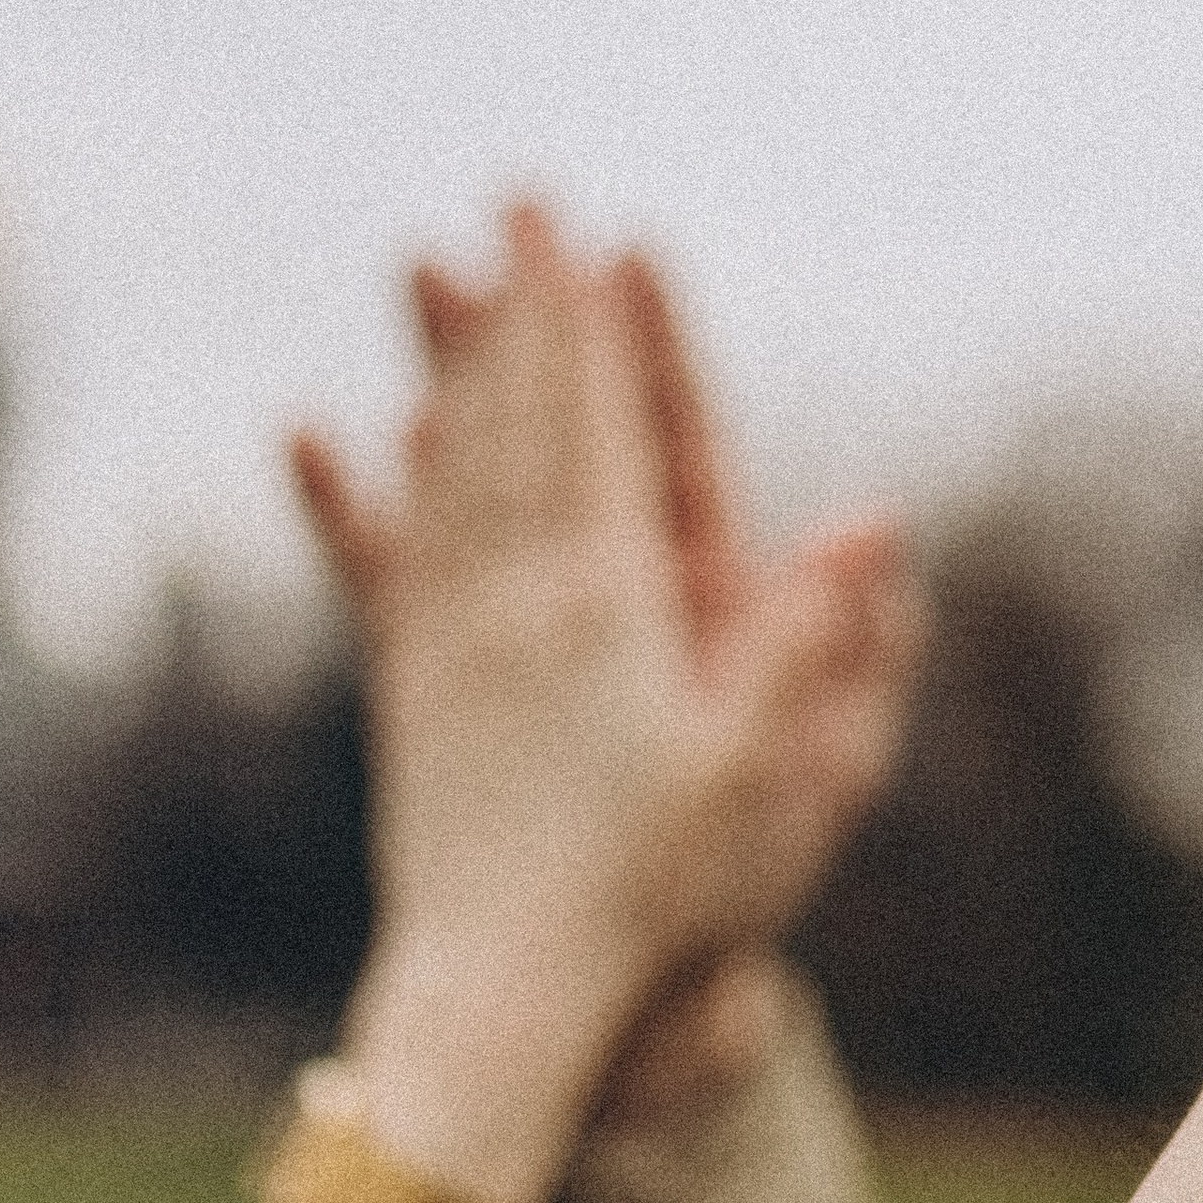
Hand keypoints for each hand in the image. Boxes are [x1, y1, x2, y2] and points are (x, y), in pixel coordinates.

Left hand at [293, 209, 923, 1202]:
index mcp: (610, 606)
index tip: (582, 233)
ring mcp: (451, 642)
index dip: (593, 326)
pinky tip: (323, 433)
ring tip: (440, 274)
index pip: (603, 429)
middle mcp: (517, 602)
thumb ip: (815, 644)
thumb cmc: (658, 899)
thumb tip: (879, 526)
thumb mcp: (770, 778)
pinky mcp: (408, 694)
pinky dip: (353, 487)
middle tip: (513, 202)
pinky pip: (377, 562)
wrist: (506, 1000)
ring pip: (445, 468)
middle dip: (522, 307)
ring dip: (448, 362)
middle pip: (517, 419)